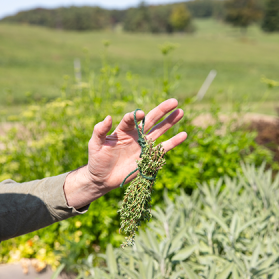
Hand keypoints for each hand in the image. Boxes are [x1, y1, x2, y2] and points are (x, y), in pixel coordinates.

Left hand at [64, 98, 187, 208]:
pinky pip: (163, 148)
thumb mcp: (95, 144)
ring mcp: (143, 145)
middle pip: (151, 120)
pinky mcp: (148, 157)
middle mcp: (135, 135)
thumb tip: (108, 117)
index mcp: (122, 130)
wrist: (102, 178)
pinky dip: (173, 142)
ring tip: (181, 111)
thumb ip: (100, 131)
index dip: (136, 115)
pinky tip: (184, 134)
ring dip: (170, 122)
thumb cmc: (97, 160)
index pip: (131, 119)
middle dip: (162, 110)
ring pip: (159, 131)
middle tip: (174, 101)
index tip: (140, 114)